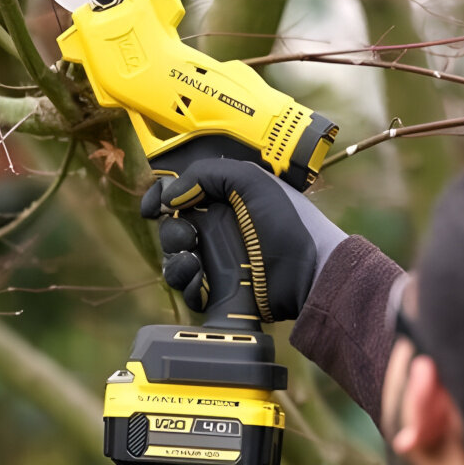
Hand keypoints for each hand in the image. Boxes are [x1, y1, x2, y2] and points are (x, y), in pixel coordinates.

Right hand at [141, 158, 346, 320]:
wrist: (310, 271)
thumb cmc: (289, 221)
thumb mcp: (252, 180)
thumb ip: (207, 173)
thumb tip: (170, 194)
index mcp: (224, 199)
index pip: (181, 194)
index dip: (161, 197)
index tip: (153, 207)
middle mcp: (218, 229)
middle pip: (172, 228)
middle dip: (171, 231)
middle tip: (188, 236)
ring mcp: (218, 261)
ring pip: (175, 260)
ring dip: (175, 259)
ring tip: (193, 259)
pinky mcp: (219, 290)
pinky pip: (189, 289)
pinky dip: (188, 284)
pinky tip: (201, 278)